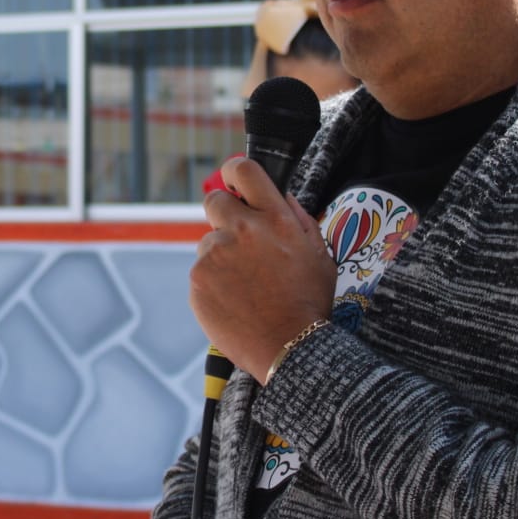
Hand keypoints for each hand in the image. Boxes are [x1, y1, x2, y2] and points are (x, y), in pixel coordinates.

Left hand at [190, 157, 336, 381]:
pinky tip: (234, 301)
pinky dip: (213, 283)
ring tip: (245, 286)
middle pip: (214, 200)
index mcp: (275, 218)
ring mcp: (216, 253)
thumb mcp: (319, 254)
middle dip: (223, 214)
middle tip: (239, 241)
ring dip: (221, 256)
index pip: (244, 171)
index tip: (233, 181)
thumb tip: (281, 195)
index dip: (234, 171)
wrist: (289, 347)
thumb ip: (297, 219)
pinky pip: (202, 271)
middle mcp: (242, 229)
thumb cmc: (308, 302)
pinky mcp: (198, 278)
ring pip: (209, 242)